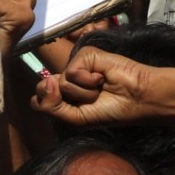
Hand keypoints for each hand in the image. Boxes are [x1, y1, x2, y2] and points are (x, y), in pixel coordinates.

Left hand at [32, 45, 153, 124]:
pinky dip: (88, 80)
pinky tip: (102, 78)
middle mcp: (67, 79)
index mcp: (63, 96)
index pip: (38, 99)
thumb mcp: (75, 118)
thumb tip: (45, 82)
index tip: (74, 110)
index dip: (51, 105)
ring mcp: (75, 66)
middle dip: (66, 99)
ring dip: (83, 92)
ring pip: (61, 81)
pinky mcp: (85, 55)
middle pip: (43, 88)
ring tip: (99, 89)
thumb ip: (51, 107)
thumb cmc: (111, 110)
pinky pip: (72, 70)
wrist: (136, 99)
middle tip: (90, 99)